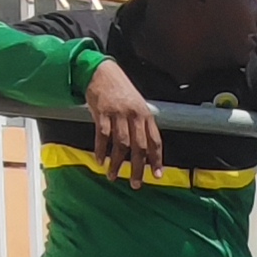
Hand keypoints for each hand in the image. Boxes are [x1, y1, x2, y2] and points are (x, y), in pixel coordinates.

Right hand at [84, 61, 162, 186]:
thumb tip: (145, 148)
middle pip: (139, 147)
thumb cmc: (120, 90)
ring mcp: (119, 114)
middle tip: (135, 184)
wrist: (101, 72)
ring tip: (113, 176)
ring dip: (117, 163)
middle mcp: (135, 115)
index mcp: (145, 115)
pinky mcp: (103, 113)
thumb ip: (141, 124)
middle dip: (137, 168)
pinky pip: (102, 136)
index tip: (156, 175)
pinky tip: (100, 161)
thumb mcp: (136, 104)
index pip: (155, 141)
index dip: (156, 160)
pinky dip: (101, 151)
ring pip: (121, 145)